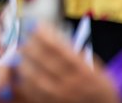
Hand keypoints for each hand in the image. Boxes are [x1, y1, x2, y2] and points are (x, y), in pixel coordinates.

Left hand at [0, 24, 121, 102]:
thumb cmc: (98, 88)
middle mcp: (71, 84)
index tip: (37, 25)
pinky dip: (24, 79)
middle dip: (31, 45)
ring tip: (23, 54)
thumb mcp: (95, 69)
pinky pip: (31, 91)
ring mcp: (60, 96)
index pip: (59, 48)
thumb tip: (51, 34)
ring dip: (25, 61)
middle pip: (43, 60)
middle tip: (26, 38)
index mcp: (84, 71)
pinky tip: (24, 71)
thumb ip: (74, 54)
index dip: (45, 34)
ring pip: (33, 76)